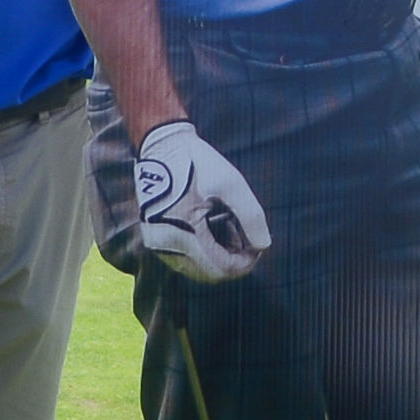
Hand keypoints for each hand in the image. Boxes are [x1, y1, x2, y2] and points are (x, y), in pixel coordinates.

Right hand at [124, 119, 277, 281]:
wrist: (162, 146)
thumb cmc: (198, 162)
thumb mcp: (231, 183)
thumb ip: (251, 216)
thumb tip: (264, 246)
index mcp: (182, 232)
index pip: (221, 268)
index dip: (245, 263)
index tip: (258, 245)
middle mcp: (164, 245)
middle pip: (210, 274)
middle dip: (233, 260)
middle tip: (247, 236)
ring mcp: (157, 244)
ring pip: (198, 269)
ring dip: (219, 255)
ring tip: (230, 226)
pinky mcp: (155, 239)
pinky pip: (185, 259)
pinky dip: (205, 250)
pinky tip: (214, 226)